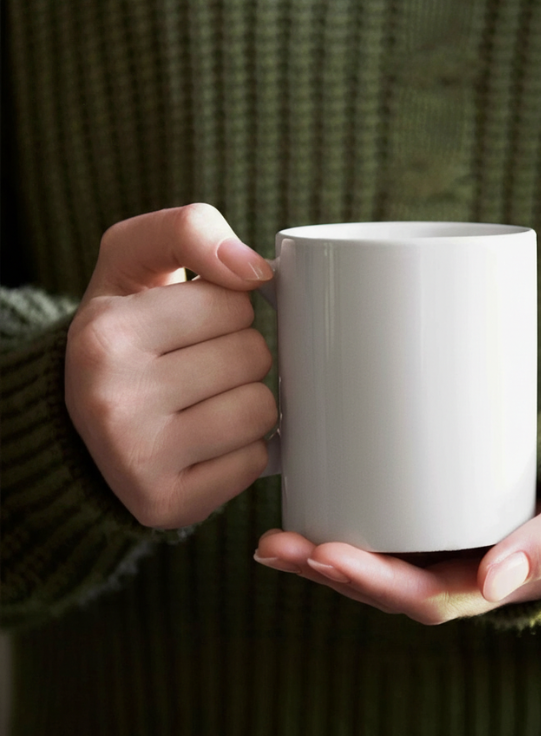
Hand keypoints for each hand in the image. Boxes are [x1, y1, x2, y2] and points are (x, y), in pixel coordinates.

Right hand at [65, 203, 277, 528]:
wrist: (82, 424)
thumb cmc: (127, 333)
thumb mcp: (134, 261)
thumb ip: (189, 230)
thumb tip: (256, 270)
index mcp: (104, 334)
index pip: (233, 301)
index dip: (227, 308)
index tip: (193, 325)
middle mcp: (111, 400)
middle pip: (253, 355)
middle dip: (241, 354)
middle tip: (199, 365)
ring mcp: (137, 461)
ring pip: (262, 409)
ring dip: (249, 401)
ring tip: (205, 402)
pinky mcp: (167, 505)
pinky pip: (257, 463)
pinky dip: (245, 450)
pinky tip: (207, 442)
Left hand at [254, 484, 540, 623]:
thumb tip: (498, 580)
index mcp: (480, 585)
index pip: (419, 597)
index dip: (372, 582)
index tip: (329, 556)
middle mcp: (448, 576)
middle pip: (379, 586)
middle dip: (327, 570)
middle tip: (278, 545)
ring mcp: (432, 554)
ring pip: (369, 567)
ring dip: (318, 556)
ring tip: (271, 540)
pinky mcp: (422, 526)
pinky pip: (375, 539)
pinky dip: (336, 532)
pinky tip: (301, 514)